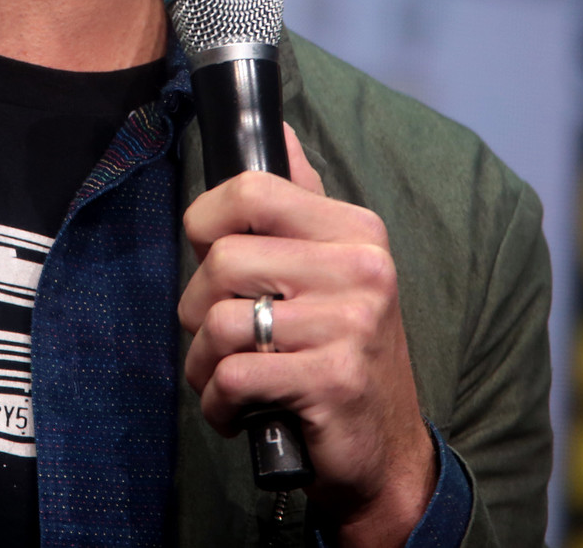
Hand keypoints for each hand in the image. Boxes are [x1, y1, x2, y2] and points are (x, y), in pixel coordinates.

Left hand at [178, 125, 434, 547]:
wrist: (386, 454)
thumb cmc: (341, 354)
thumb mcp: (334, 271)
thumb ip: (300, 202)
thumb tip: (278, 128)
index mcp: (356, 231)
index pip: (249, 189)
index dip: (205, 223)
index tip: (210, 257)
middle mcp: (362, 268)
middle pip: (222, 261)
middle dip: (196, 308)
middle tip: (219, 338)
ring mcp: (352, 324)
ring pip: (219, 322)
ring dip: (203, 364)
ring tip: (228, 379)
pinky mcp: (334, 380)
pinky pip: (234, 377)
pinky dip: (219, 403)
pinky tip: (240, 411)